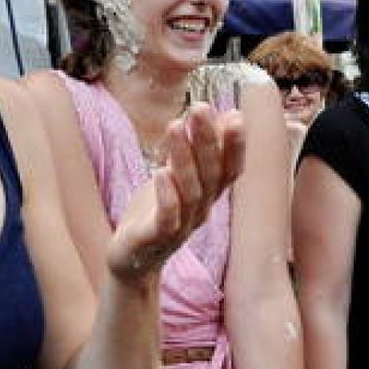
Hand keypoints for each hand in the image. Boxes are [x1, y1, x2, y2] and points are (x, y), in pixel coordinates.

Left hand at [105, 105, 245, 281]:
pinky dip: (168, 196)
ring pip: (190, 192)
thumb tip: (228, 115)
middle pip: (211, 175)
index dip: (236, 146)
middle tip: (200, 108)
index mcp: (208, 195)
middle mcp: (201, 210)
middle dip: (208, 140)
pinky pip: (167, 219)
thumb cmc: (157, 211)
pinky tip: (161, 172)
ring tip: (175, 126)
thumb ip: (200, 150)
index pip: (230, 170)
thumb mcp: (180, 175)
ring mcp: (180, 226)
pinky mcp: (155, 239)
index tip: (237, 116)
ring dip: (184, 158)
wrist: (132, 261)